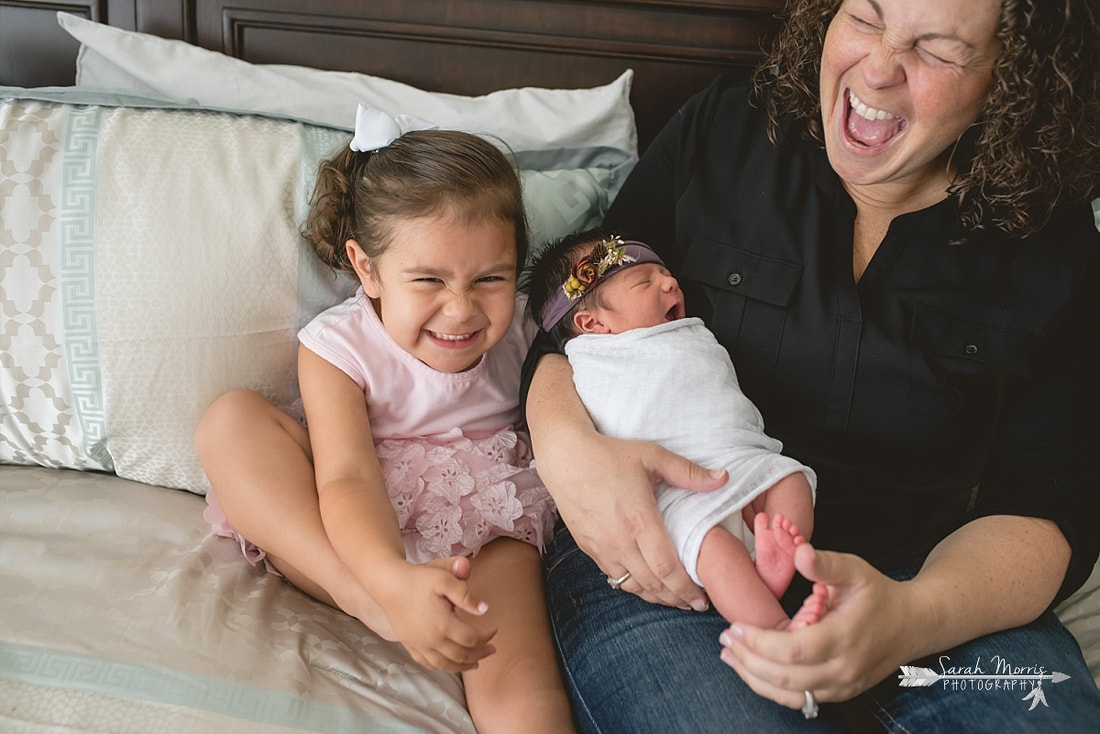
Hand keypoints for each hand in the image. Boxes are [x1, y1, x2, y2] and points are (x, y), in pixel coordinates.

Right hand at [378, 556, 497, 672]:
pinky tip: (450, 664)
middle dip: (480, 654)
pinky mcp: (409, 644)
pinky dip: (443, 667)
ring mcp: (419, 644)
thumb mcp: (444, 578)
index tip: (495, 629)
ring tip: (476, 664)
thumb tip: (484, 609)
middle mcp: (430, 639)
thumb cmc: (418, 578)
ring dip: (463, 666)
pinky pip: (428, 663)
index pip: (471, 638)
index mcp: (442, 624)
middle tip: (492, 650)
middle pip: (461, 655)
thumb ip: (465, 593)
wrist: (388, 583)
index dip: (486, 636)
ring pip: (445, 664)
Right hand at [526, 353, 725, 608]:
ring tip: (674, 600)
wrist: (564, 457)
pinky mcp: (589, 548)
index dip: (686, 589)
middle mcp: (620, 540)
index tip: (703, 600)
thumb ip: (689, 472)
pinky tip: (645, 584)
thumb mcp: (652, 456)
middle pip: (652, 584)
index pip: (667, 568)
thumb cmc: (609, 454)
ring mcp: (602, 547)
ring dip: (655, 597)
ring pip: (632, 585)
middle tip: (695, 605)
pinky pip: (614, 576)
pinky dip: (633, 586)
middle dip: (676, 599)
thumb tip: (724, 478)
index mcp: (640, 520)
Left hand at [719, 543, 924, 707]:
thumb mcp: (855, 570)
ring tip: (729, 656)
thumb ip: (825, 563)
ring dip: (754, 678)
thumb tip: (799, 552)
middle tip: (725, 639)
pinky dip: (771, 689)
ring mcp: (842, 686)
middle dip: (748, 659)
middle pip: (785, 677)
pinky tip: (752, 671)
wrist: (913, 625)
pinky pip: (800, 699)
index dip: (758, 642)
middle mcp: (843, 669)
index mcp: (844, 637)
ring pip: (789, 694)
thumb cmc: (879, 594)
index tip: (735, 627)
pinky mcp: (839, 693)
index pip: (792, 651)